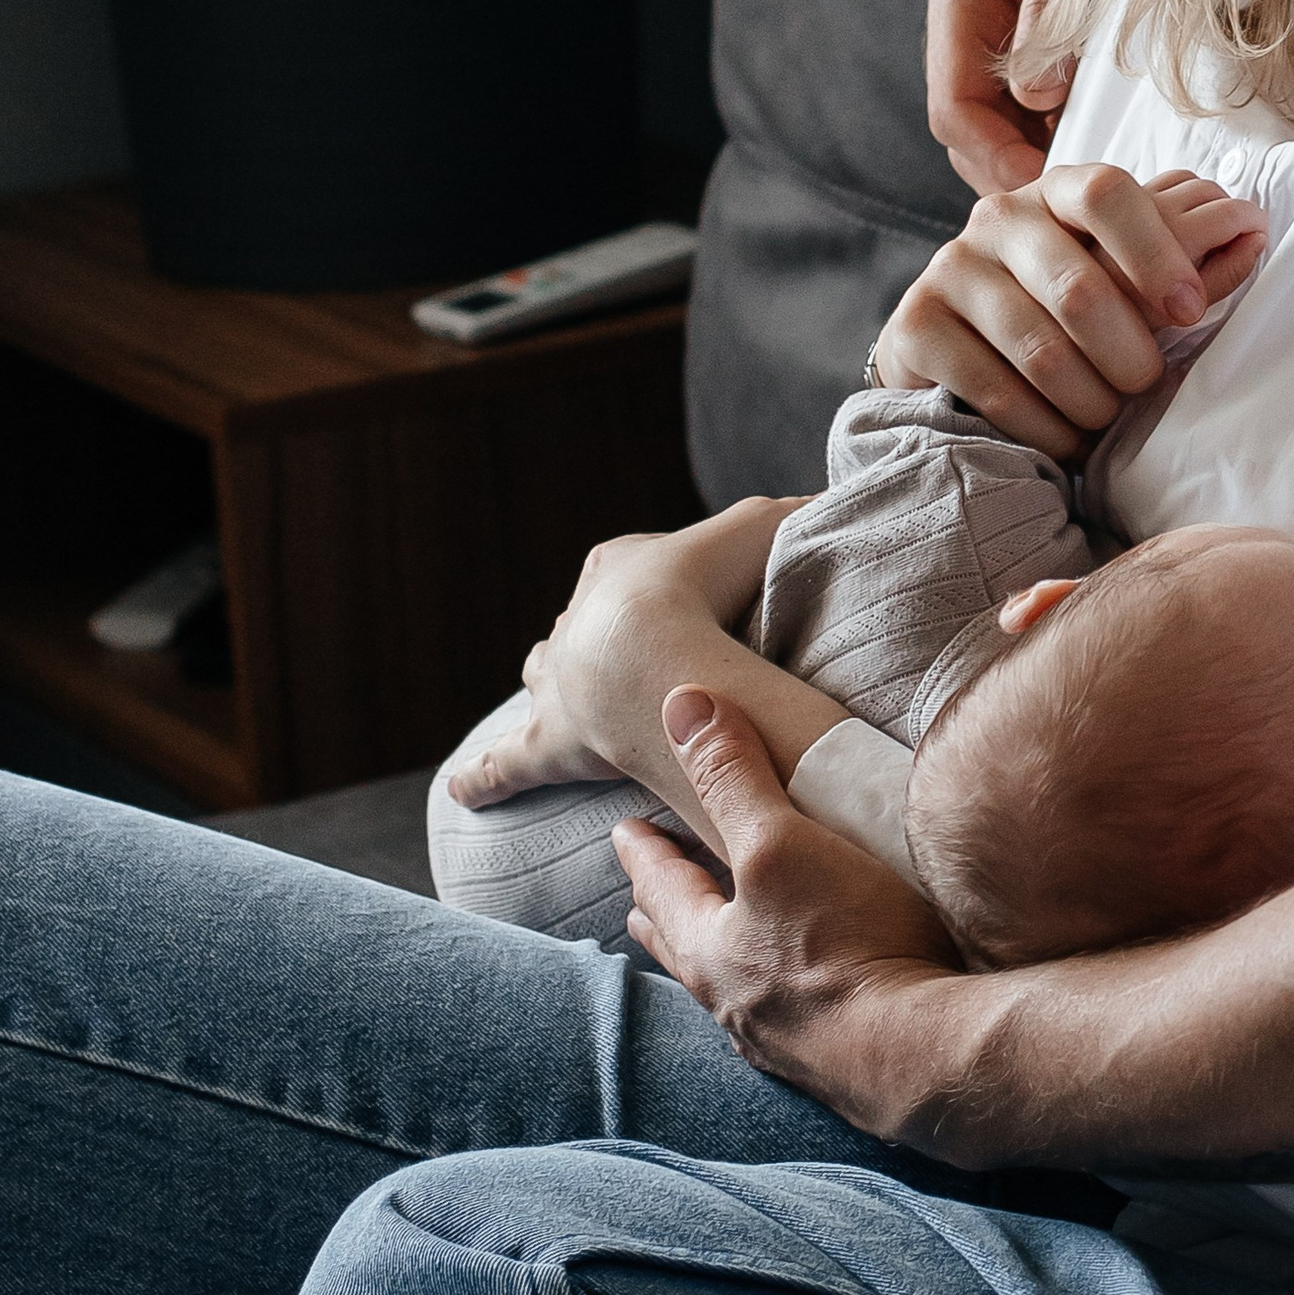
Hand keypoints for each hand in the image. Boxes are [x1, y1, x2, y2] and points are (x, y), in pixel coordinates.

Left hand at [444, 497, 811, 806]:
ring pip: (542, 678)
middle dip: (596, 639)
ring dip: (550, 688)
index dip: (655, 584)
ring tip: (561, 707)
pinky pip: (506, 764)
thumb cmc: (705, 584)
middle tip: (621, 661)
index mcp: (615, 569)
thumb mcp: (761, 529)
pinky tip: (460, 788)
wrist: (650, 643)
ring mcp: (558, 683)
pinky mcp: (548, 742)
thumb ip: (798, 518)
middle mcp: (576, 624)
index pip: (627, 569)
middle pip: (583, 627)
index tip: (680, 597)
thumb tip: (832, 506)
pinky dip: (485, 776)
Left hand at [616, 689, 981, 1148]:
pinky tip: (800, 997)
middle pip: (683, 945)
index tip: (624, 832)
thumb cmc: (846, 946)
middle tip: (647, 896)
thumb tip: (682, 707)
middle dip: (665, 912)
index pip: (661, 885)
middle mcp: (734, 999)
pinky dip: (776, 992)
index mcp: (709, 946)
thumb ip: (732, 779)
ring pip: (729, 987)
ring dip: (718, 957)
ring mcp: (781, 1039)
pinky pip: (784, 1018)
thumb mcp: (781, 843)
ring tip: (719, 946)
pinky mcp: (833, 1061)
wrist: (925, 1057)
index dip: (643, 851)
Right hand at [873, 165, 1265, 457]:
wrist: (954, 357)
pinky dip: (1045, 428)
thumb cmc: (1061, 315)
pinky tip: (1064, 438)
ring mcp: (949, 268)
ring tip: (1105, 417)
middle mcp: (997, 218)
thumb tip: (1255, 228)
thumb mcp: (1123, 280)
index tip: (1190, 311)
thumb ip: (1186, 260)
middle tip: (1144, 385)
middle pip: (1078, 285)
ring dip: (1090, 400)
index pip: (1108, 192)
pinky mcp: (916, 326)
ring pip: (1041, 350)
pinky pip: (997, 391)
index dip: (1158, 250)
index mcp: (1056, 192)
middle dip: (1127, 353)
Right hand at [925, 0, 1094, 194]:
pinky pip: (1031, 115)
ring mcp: (1000, 43)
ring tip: (1080, 197)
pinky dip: (1054, 142)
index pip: (952, 104)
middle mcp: (971, 26)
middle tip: (1062, 219)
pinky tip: (1093, 159)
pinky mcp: (1035, 53)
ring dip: (1031, 164)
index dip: (990, 157)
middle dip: (1007, 173)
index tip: (1038, 191)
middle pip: (966, 130)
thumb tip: (1036, 94)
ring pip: (997, 130)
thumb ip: (1052, 14)